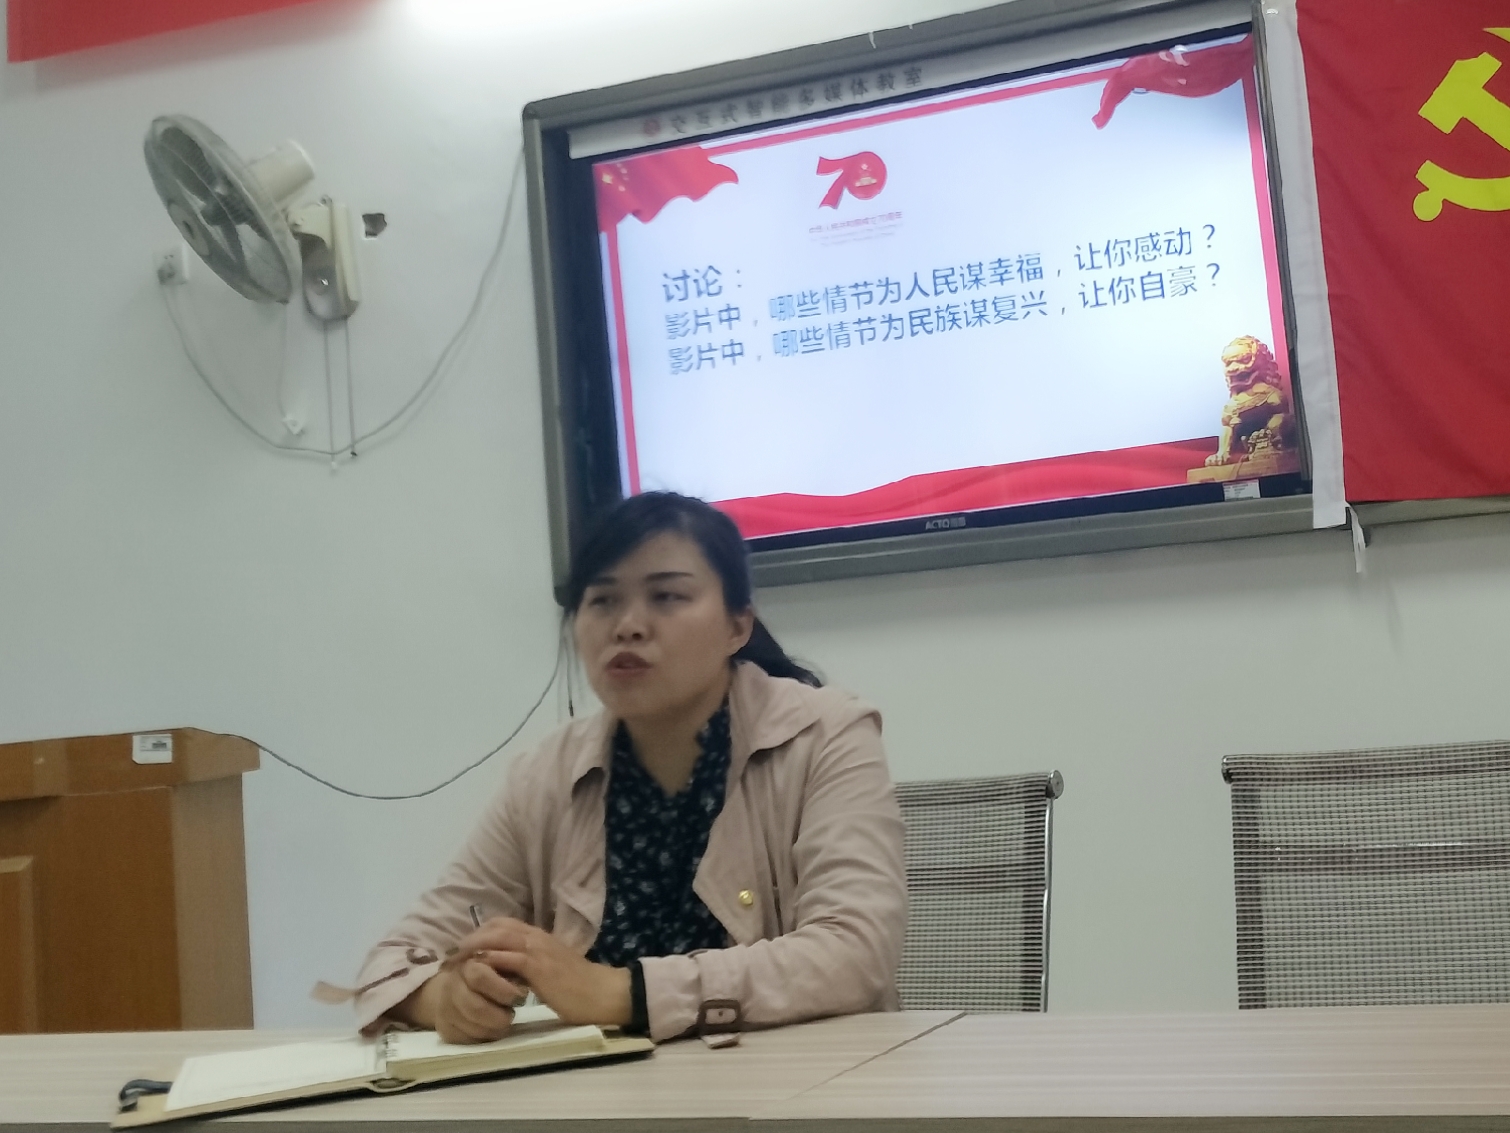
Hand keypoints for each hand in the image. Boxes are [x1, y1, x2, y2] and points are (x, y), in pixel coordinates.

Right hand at [395, 955, 525, 1043]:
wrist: (449, 988)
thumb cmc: (484, 974)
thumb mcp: (497, 964)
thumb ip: (508, 969)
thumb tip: (525, 984)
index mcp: (466, 966)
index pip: (480, 977)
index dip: (504, 990)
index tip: (520, 997)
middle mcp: (451, 987)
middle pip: (476, 1008)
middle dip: (500, 1016)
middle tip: (511, 1015)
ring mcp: (444, 1010)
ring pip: (473, 1028)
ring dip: (494, 1029)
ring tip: (504, 1023)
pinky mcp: (444, 1030)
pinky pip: (468, 1040)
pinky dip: (485, 1037)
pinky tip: (491, 1030)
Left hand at [467, 918, 631, 1027]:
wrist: (602, 993)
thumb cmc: (579, 986)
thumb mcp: (551, 969)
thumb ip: (531, 965)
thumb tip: (509, 971)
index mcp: (540, 936)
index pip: (503, 924)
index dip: (481, 932)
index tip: (464, 947)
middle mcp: (536, 937)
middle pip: (496, 926)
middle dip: (472, 937)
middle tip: (453, 954)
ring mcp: (537, 950)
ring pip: (497, 937)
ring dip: (474, 947)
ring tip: (457, 961)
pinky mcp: (537, 967)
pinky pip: (506, 958)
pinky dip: (489, 961)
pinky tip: (477, 971)